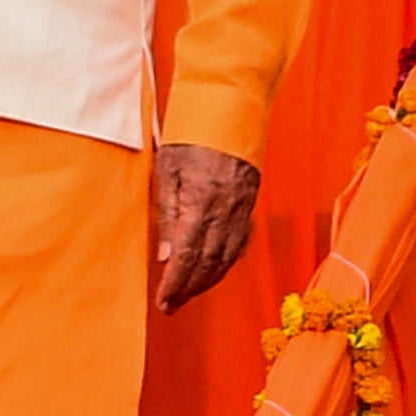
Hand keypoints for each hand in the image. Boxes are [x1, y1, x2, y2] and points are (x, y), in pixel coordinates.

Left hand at [153, 143, 261, 312]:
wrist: (229, 110)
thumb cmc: (190, 136)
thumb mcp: (166, 171)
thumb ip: (167, 214)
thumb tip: (165, 255)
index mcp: (202, 202)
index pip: (188, 256)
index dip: (176, 284)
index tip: (164, 302)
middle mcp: (227, 210)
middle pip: (210, 263)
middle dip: (190, 289)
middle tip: (171, 305)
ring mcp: (243, 208)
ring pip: (228, 257)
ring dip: (207, 280)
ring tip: (188, 293)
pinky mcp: (251, 204)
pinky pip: (240, 243)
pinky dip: (226, 262)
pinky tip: (213, 270)